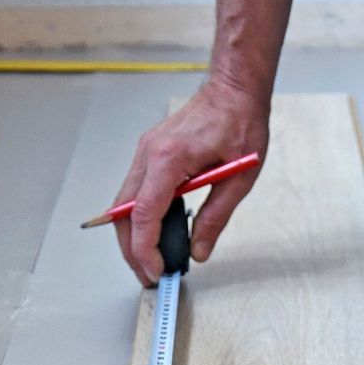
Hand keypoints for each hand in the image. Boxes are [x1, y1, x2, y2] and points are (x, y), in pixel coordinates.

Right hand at [114, 82, 268, 285]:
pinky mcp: (148, 154)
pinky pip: (133, 192)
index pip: (144, 214)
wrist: (233, 88)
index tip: (156, 270)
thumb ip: (216, 217)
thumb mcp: (239, 178)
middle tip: (149, 275)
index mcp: (170, 159)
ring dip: (131, 236)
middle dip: (131, 250)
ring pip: (123, 205)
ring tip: (149, 261)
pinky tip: (152, 234)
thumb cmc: (240, 122)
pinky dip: (137, 218)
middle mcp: (149, 154)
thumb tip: (199, 251)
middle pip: (123, 214)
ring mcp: (144, 153)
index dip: (145, 248)